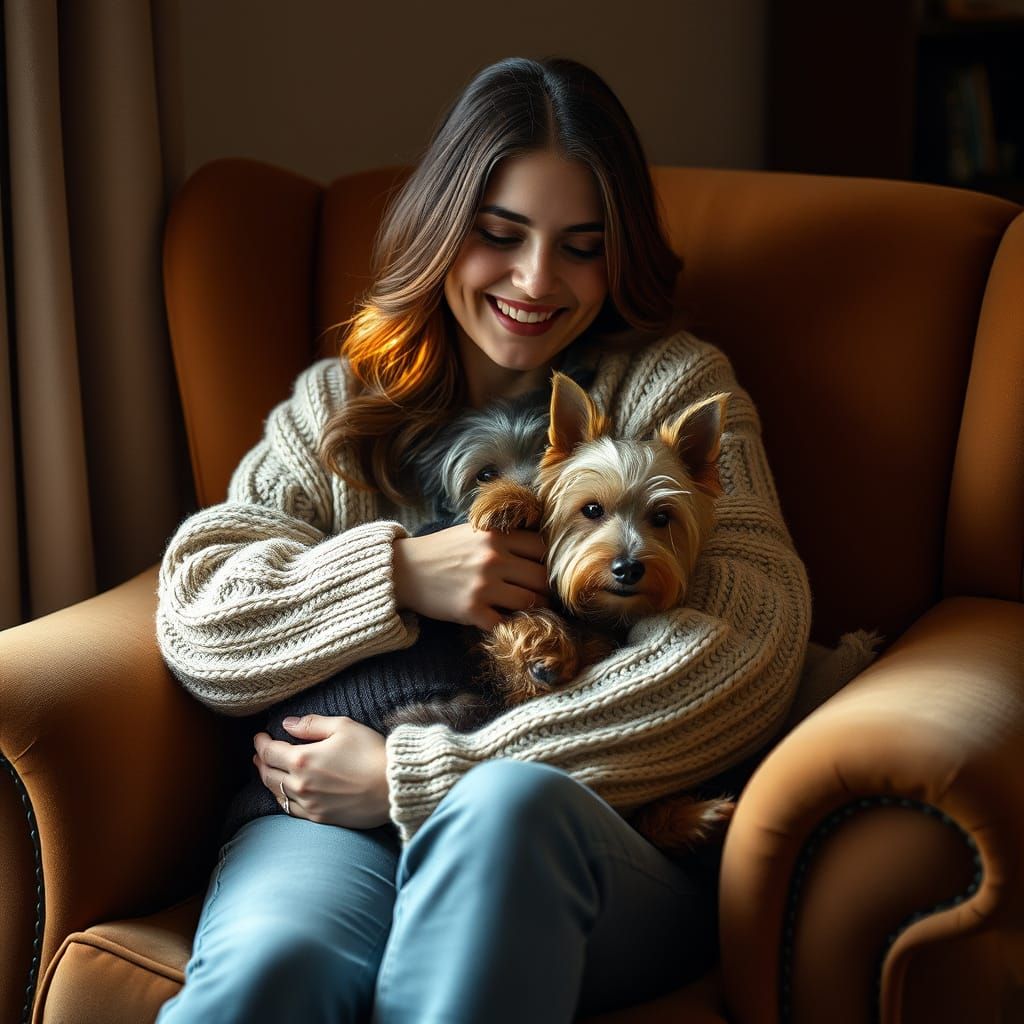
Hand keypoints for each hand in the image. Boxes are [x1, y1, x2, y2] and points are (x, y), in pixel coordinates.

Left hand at [253, 715, 390, 828]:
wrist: (393, 786)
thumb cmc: (371, 752)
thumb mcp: (344, 726)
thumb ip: (312, 724)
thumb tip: (287, 724)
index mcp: (303, 759)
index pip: (270, 751)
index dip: (261, 743)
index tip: (260, 736)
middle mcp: (300, 784)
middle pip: (268, 774)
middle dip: (261, 761)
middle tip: (260, 754)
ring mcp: (309, 804)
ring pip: (277, 793)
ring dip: (269, 780)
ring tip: (268, 771)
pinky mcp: (320, 818)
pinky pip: (291, 810)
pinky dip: (283, 799)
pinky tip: (285, 793)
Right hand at [392, 522, 548, 630]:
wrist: (404, 571)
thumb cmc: (442, 550)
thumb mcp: (474, 531)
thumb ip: (504, 537)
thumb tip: (542, 547)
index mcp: (496, 536)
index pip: (542, 547)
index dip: (546, 560)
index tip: (542, 568)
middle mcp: (493, 559)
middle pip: (542, 577)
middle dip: (545, 588)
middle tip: (541, 593)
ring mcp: (483, 586)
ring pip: (530, 601)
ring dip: (533, 607)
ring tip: (528, 608)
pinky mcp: (472, 611)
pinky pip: (505, 622)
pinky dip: (509, 624)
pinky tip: (505, 619)